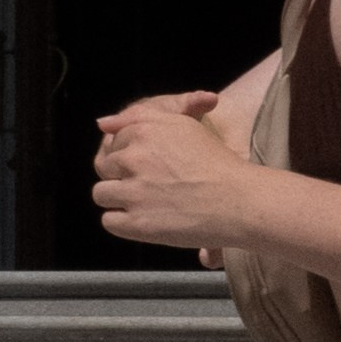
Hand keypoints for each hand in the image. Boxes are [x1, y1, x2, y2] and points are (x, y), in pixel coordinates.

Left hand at [94, 98, 256, 251]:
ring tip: (148, 204)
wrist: (239, 201)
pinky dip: (124, 223)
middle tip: (151, 186)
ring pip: (101, 194)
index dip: (128, 157)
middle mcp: (134, 158)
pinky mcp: (136, 222)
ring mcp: (133, 191)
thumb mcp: (181, 126)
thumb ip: (139, 119)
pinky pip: (109, 221)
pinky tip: (147, 220)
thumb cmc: (216, 164)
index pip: (113, 142)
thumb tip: (100, 123)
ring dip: (119, 200)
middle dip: (122, 176)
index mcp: (144, 130)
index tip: (149, 167)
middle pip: (104, 167)